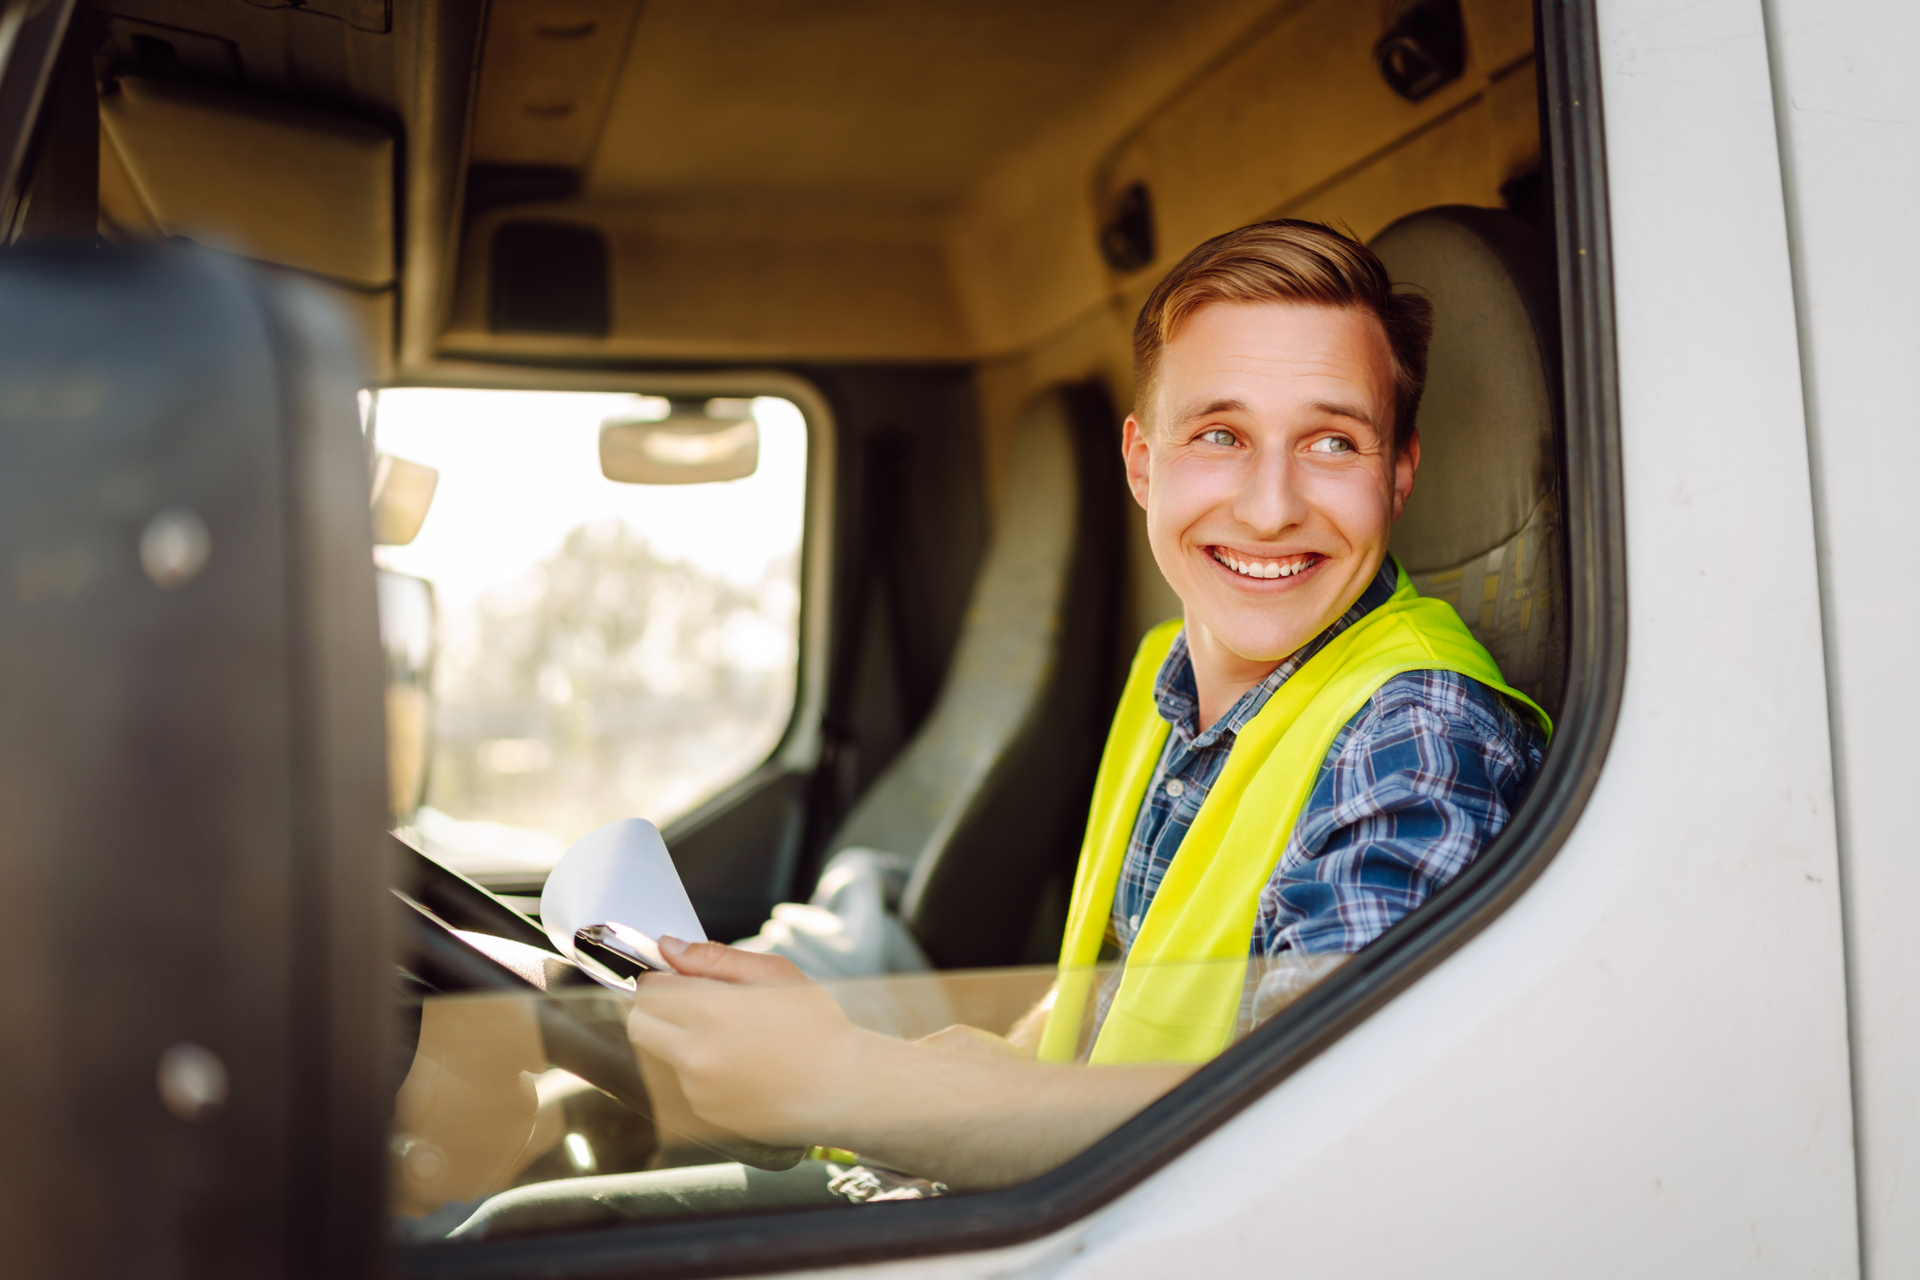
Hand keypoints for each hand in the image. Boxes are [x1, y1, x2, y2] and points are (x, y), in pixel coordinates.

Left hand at [626, 937, 868, 1148]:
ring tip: (732, 1037)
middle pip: (640, 1023)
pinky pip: (684, 1082)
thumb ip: (714, 957)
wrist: (841, 1088)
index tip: (678, 978)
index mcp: (711, 1010)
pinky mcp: (704, 1112)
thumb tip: (668, 947)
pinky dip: (700, 1070)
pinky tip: (740, 1064)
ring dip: (680, 1040)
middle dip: (655, 1008)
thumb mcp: (774, 973)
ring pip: (662, 1053)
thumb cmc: (816, 1026)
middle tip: (692, 1004)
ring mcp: (697, 1088)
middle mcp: (695, 1053)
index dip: (661, 978)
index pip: (648, 988)